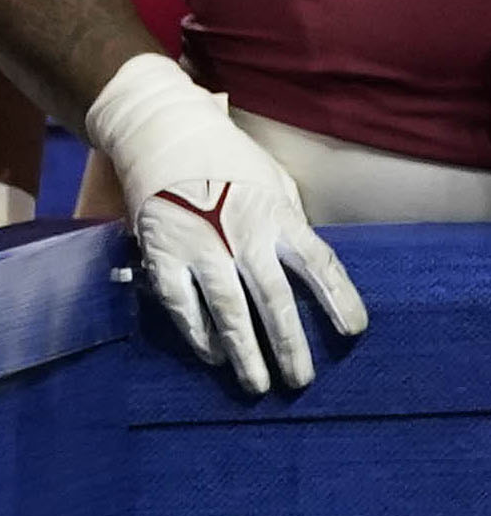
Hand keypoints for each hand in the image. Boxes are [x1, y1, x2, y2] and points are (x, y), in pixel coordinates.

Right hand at [93, 56, 367, 396]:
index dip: (340, 299)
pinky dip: (197, 332)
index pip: (319, 263)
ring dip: (245, 352)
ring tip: (258, 385)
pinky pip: (181, 302)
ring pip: (227, 309)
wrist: (161, 130)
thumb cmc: (226, 158)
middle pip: (273, 299)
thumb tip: (306, 267)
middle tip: (301, 381)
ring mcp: (200, 246)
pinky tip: (211, 353)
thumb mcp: (274, 183)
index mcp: (277, 215)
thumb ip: (290, 224)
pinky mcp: (163, 252)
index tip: (355, 332)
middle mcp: (242, 234)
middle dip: (290, 345)